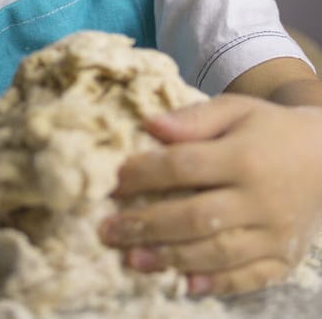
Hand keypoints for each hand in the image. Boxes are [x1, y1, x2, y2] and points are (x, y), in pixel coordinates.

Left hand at [99, 94, 321, 296]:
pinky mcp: (285, 258)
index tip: (112, 181)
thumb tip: (149, 124)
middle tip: (108, 229)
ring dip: (171, 259)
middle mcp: (260, 198)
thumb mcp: (236, 109)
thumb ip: (194, 117)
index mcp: (244, 156)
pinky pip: (249, 278)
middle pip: (195, 216)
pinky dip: (216, 284)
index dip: (144, 174)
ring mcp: (275, 233)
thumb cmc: (268, 128)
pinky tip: (184, 284)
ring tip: (132, 259)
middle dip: (147, 225)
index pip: (184, 166)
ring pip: (217, 253)